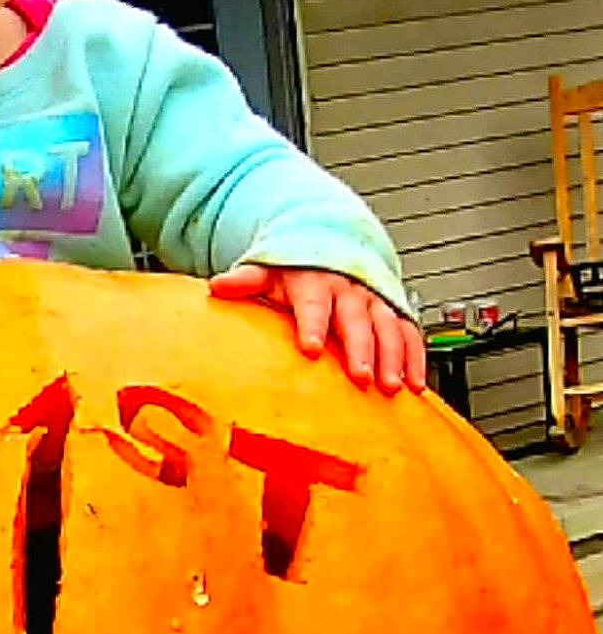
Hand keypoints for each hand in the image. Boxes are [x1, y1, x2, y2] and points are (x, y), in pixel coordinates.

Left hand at [209, 263, 425, 393]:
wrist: (329, 247)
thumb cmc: (296, 269)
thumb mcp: (269, 271)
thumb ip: (246, 281)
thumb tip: (218, 287)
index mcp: (315, 282)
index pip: (313, 304)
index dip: (313, 325)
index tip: (310, 348)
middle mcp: (348, 291)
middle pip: (356, 321)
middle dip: (360, 349)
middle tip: (360, 377)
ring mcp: (373, 302)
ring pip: (388, 328)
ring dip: (392, 357)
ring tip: (391, 386)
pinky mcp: (392, 313)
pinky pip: (408, 334)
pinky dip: (415, 358)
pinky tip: (415, 384)